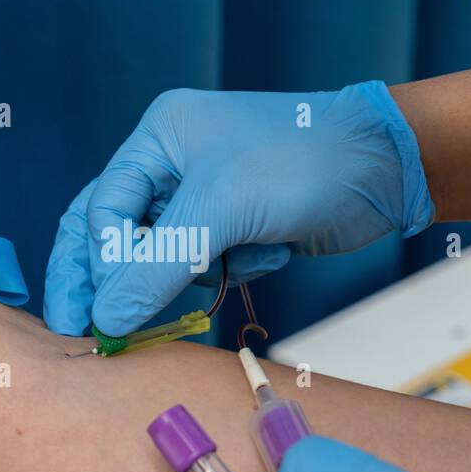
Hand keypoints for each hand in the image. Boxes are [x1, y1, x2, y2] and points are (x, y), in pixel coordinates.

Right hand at [43, 83, 433, 335]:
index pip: (101, 210)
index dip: (99, 264)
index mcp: (158, 138)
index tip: (100, 316)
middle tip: (83, 333)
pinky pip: (207, 267)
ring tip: (246, 255)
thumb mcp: (223, 210)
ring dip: (201, 272)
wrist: (386, 167)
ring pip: (164, 259)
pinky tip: (275, 249)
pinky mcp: (234, 227)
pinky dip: (236, 270)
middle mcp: (171, 164)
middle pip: (115, 234)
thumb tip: (105, 319)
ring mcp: (203, 197)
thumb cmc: (302, 164)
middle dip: (114, 282)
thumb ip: (158, 265)